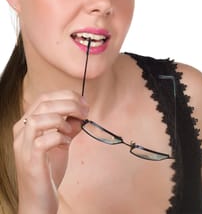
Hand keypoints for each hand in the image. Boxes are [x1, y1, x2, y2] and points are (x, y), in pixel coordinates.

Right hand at [13, 90, 88, 213]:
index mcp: (26, 124)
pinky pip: (43, 141)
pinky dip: (59, 137)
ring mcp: (23, 146)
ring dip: (62, 119)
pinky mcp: (30, 161)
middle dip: (70, 103)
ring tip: (71, 130)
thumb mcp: (61, 142)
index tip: (84, 102)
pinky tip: (66, 143)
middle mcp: (20, 132)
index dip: (67, 95)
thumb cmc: (48, 170)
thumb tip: (82, 112)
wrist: (39, 201)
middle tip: (85, 112)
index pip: (44, 97)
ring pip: (40, 118)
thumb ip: (69, 126)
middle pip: (44, 103)